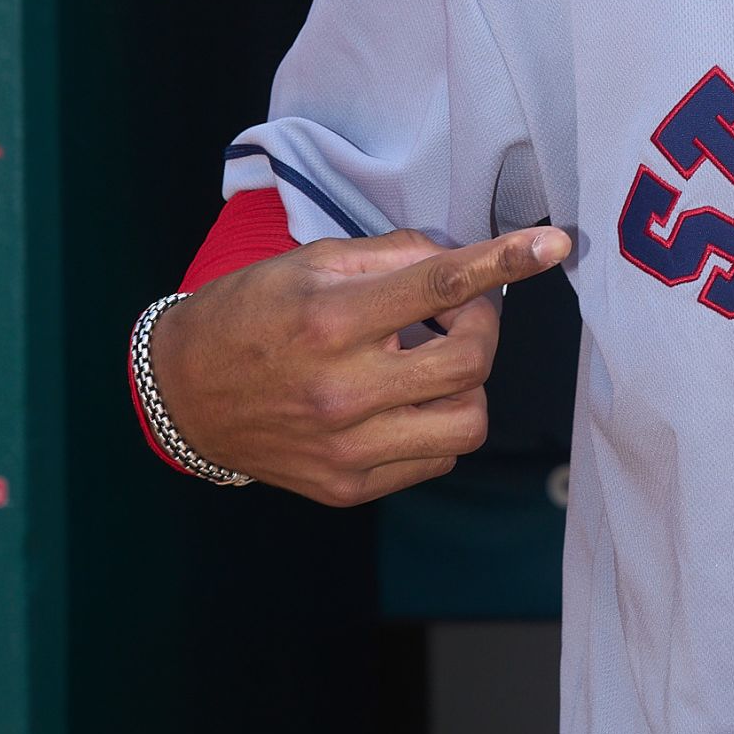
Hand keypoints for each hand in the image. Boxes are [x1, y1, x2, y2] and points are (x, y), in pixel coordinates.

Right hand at [147, 225, 571, 506]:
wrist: (180, 394)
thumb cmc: (250, 314)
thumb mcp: (310, 262)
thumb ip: (394, 257)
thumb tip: (466, 257)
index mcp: (330, 320)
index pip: (439, 286)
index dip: (504, 262)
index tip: (553, 245)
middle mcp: (341, 390)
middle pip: (470, 363)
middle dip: (481, 327)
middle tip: (456, 312)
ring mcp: (346, 447)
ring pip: (467, 422)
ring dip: (466, 384)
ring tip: (427, 362)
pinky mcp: (347, 488)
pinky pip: (436, 458)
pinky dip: (436, 424)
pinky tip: (403, 400)